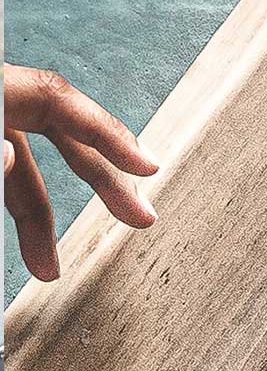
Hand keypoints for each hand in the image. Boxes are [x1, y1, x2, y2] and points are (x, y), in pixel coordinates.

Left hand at [6, 63, 159, 279]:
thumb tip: (8, 157)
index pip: (61, 101)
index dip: (109, 132)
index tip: (148, 167)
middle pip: (60, 137)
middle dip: (102, 181)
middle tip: (140, 218)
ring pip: (22, 171)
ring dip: (39, 222)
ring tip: (49, 269)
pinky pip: (1, 183)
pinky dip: (17, 210)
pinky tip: (26, 246)